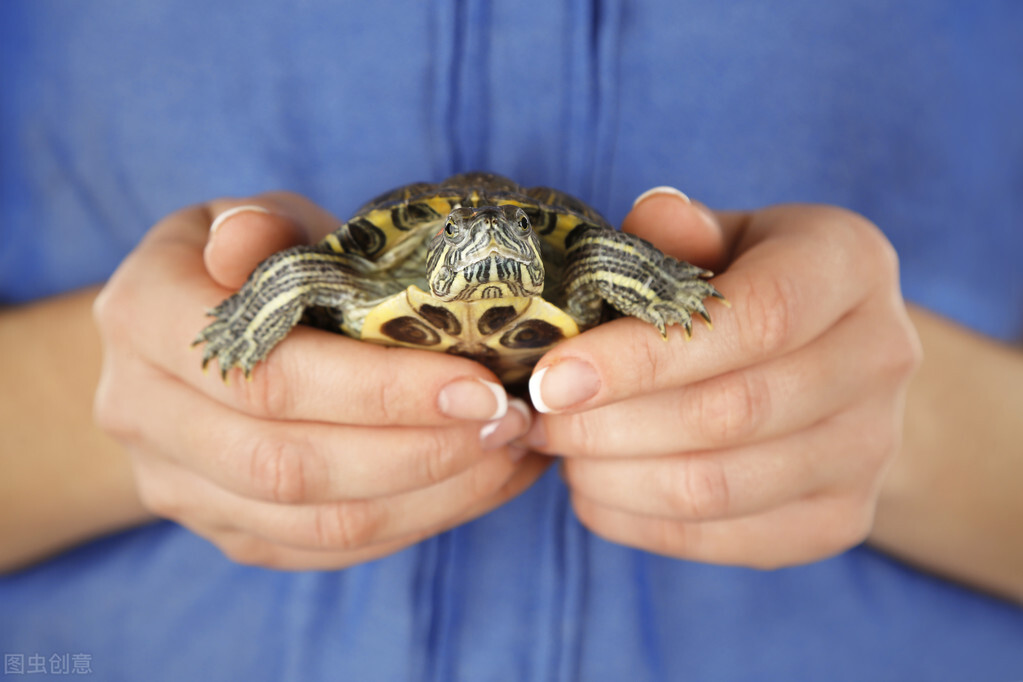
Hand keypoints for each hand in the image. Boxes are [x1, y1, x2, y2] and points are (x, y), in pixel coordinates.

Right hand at [94, 193, 548, 569]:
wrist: (190, 345)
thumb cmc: (242, 267)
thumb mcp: (250, 221)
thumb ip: (260, 228)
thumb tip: (253, 236)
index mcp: (145, 319)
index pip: (267, 377)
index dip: (379, 391)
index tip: (478, 384)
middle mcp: (144, 415)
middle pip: (292, 467)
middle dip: (420, 451)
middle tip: (510, 421)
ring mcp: (182, 489)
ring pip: (319, 524)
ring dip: (432, 495)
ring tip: (510, 452)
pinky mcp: (230, 533)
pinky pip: (330, 550)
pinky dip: (418, 521)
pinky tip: (481, 483)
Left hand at [524, 190, 921, 567]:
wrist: (839, 363)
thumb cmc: (756, 285)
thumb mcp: (726, 235)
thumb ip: (682, 232)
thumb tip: (649, 220)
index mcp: (849, 265)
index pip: (754, 318)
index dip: (643, 355)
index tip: (553, 377)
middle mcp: (881, 357)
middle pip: (729, 412)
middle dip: (609, 423)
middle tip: (539, 419)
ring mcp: (870, 449)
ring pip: (717, 487)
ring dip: (614, 477)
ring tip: (560, 453)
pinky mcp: (843, 518)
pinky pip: (722, 538)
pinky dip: (638, 523)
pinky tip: (594, 491)